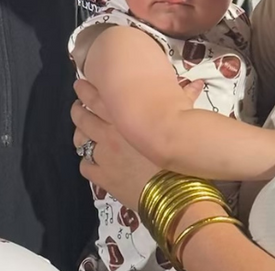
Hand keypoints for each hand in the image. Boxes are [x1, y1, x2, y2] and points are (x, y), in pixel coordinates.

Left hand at [71, 78, 206, 207]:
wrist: (174, 190)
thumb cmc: (180, 150)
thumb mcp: (183, 120)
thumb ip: (185, 98)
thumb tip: (197, 84)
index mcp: (125, 115)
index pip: (96, 97)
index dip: (86, 90)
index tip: (83, 86)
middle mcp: (109, 133)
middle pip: (82, 117)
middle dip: (77, 110)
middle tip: (77, 107)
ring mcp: (103, 156)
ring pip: (80, 141)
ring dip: (79, 136)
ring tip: (81, 135)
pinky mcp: (102, 177)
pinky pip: (85, 167)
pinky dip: (88, 164)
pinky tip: (93, 163)